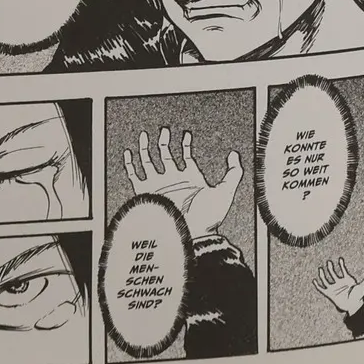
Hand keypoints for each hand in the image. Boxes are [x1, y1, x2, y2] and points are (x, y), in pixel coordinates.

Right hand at [124, 128, 243, 237]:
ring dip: (146, 149)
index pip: (186, 156)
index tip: (186, 133)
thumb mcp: (225, 191)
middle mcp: (174, 180)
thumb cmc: (208, 216)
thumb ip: (233, 173)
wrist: (190, 233)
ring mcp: (160, 185)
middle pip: (166, 155)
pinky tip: (129, 153)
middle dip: (164, 141)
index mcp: (190, 178)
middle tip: (164, 130)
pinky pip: (135, 176)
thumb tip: (234, 155)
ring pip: (149, 162)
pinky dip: (131, 165)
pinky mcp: (147, 192)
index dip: (186, 144)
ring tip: (145, 135)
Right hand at [313, 255, 363, 315]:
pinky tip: (314, 281)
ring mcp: (334, 288)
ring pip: (326, 279)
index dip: (341, 264)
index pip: (343, 270)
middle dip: (331, 267)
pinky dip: (318, 285)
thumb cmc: (358, 297)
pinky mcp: (330, 294)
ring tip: (320, 269)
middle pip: (333, 273)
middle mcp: (339, 282)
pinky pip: (322, 289)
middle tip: (329, 262)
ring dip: (323, 275)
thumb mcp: (362, 286)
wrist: (353, 306)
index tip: (340, 259)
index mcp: (346, 279)